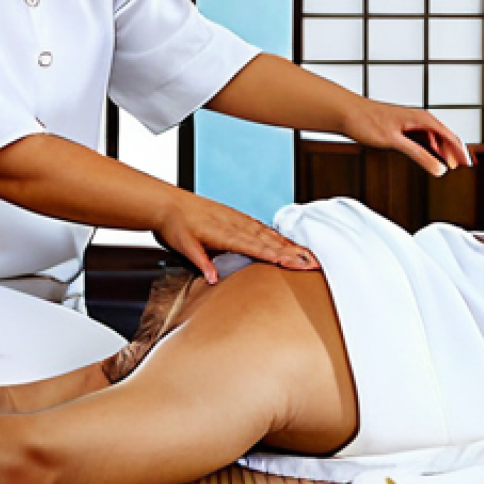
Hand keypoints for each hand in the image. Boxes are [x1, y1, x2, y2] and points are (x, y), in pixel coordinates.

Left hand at [153, 191, 319, 283]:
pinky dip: (276, 235)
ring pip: (269, 234)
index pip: (258, 248)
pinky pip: (261, 227)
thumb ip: (201, 262)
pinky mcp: (236, 218)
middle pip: (271, 241)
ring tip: (308, 255)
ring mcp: (238, 220)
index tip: (297, 264)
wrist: (168, 203)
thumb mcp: (184, 246)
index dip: (279, 257)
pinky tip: (285, 241)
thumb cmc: (175, 225)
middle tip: (315, 263)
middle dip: (294, 253)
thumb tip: (213, 280)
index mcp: (225, 233)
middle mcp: (236, 225)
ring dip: (290, 245)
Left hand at [341, 99, 472, 177]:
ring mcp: (410, 121)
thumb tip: (439, 170)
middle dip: (455, 151)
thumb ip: (419, 156)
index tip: (469, 164)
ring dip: (443, 150)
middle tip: (464, 166)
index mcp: (421, 119)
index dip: (460, 151)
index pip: (449, 136)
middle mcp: (419, 118)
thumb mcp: (395, 142)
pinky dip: (430, 148)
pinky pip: (423, 138)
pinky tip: (430, 157)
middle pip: (444, 136)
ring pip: (434, 137)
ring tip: (450, 164)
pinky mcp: (402, 126)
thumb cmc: (367, 122)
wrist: (348, 112)